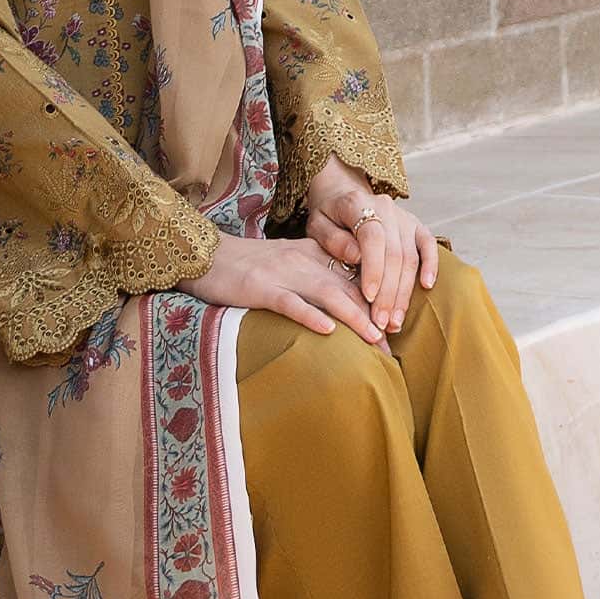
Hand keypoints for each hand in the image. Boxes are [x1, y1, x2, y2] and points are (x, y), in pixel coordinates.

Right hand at [176, 231, 391, 348]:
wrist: (205, 256)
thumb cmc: (245, 266)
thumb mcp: (286, 264)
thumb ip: (314, 275)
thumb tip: (342, 304)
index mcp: (311, 253)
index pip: (353, 275)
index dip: (376, 300)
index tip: (393, 326)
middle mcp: (302, 260)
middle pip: (347, 286)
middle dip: (373, 315)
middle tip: (392, 345)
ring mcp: (282, 273)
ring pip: (327, 293)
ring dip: (353, 316)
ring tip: (374, 338)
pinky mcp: (260, 288)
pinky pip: (289, 302)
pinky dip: (310, 315)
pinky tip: (327, 330)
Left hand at [303, 156, 437, 336]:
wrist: (342, 197)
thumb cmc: (327, 218)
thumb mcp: (316, 225)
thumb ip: (332, 239)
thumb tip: (356, 257)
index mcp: (357, 203)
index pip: (372, 237)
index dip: (373, 269)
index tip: (368, 298)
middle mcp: (385, 206)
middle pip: (394, 253)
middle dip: (388, 292)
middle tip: (380, 323)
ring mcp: (403, 216)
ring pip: (410, 256)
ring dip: (404, 292)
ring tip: (394, 321)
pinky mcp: (416, 225)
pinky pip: (429, 244)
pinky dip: (431, 265)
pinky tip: (427, 287)